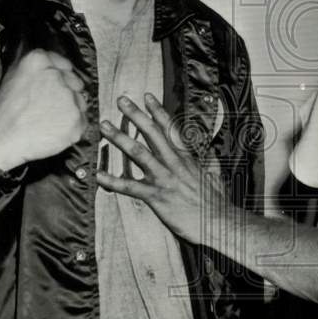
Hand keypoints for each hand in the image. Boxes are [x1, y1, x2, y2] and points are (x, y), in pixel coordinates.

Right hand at [0, 49, 87, 171]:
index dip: (63, 77)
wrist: (1, 137)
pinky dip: (72, 126)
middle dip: (67, 93)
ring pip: (80, 102)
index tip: (59, 85)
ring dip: (70, 110)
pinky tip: (53, 129)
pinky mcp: (75, 119)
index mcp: (39, 61)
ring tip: (48, 120)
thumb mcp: (13, 75)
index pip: (65, 64)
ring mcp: (68, 98)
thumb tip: (56, 67)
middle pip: (76, 83)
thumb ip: (38, 67)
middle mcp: (56, 76)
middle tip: (49, 106)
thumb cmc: (5, 111)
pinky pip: (82, 121)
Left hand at [96, 93, 229, 243]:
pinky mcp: (157, 197)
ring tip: (104, 126)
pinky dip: (113, 181)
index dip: (157, 111)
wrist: (218, 221)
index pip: (170, 128)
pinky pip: (131, 187)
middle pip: (152, 132)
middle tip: (121, 100)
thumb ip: (209, 160)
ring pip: (138, 153)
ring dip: (120, 137)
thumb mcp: (215, 174)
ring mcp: (164, 178)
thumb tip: (209, 150)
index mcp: (186, 157)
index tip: (147, 97)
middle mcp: (173, 163)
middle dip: (136, 114)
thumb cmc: (216, 201)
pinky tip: (99, 176)